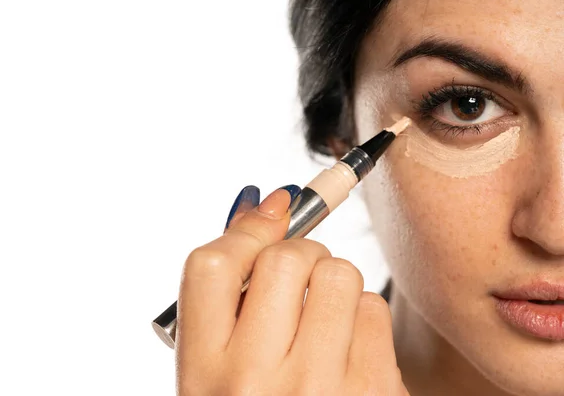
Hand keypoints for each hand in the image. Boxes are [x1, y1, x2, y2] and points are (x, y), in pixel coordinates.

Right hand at [175, 185, 407, 394]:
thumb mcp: (217, 372)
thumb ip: (228, 299)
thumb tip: (264, 204)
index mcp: (204, 374)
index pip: (212, 266)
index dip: (245, 230)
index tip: (271, 213)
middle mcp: (257, 382)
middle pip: (286, 259)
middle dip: (299, 254)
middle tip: (299, 276)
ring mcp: (321, 389)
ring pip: (339, 274)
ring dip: (334, 285)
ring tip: (324, 323)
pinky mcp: (376, 393)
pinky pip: (375, 309)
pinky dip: (363, 318)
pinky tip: (349, 354)